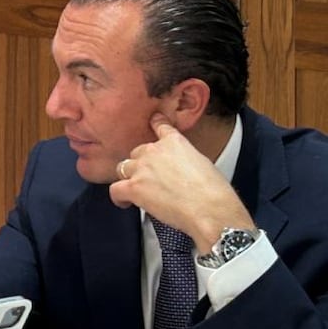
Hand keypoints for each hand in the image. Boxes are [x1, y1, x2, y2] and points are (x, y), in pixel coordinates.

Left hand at [107, 115, 253, 251]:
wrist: (209, 208)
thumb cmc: (213, 192)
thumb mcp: (203, 164)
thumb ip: (184, 159)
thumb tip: (179, 169)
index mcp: (176, 143)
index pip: (161, 127)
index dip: (155, 124)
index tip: (153, 120)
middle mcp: (155, 151)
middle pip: (137, 152)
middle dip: (142, 165)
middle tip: (150, 180)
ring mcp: (142, 168)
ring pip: (123, 168)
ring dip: (129, 178)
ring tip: (138, 191)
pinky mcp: (133, 187)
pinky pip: (115, 189)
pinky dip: (119, 197)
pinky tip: (126, 203)